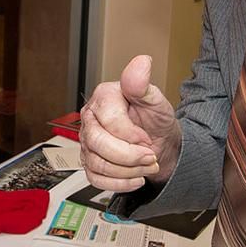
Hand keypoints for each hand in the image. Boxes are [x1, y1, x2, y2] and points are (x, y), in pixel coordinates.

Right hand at [79, 55, 180, 191]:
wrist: (158, 143)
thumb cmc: (155, 120)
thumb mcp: (155, 100)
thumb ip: (143, 84)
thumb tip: (141, 62)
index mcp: (103, 97)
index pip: (109, 121)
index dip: (131, 134)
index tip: (147, 138)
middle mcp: (91, 118)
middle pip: (97, 143)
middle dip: (128, 156)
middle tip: (149, 156)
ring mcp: (87, 141)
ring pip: (97, 164)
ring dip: (128, 171)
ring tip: (146, 166)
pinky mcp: (88, 162)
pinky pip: (95, 179)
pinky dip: (120, 184)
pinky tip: (136, 178)